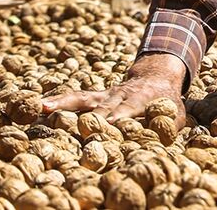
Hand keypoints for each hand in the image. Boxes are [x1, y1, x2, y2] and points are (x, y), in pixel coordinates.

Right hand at [41, 53, 187, 127]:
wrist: (156, 76)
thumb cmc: (167, 101)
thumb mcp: (175, 115)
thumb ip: (168, 127)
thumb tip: (160, 141)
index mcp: (138, 100)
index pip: (125, 111)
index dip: (115, 119)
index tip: (104, 129)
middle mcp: (118, 96)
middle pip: (100, 110)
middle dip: (87, 121)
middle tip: (70, 132)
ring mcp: (105, 95)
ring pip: (83, 100)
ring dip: (63, 104)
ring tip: (43, 107)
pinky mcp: (95, 97)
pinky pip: (76, 99)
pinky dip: (59, 102)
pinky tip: (40, 105)